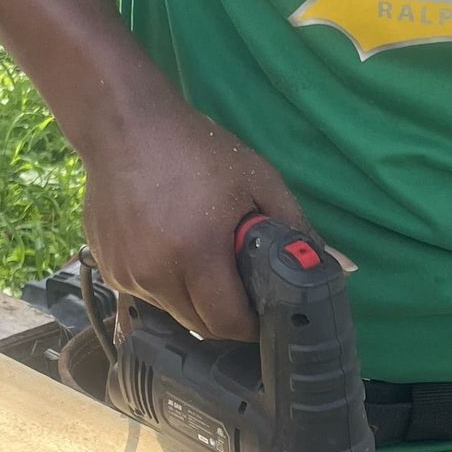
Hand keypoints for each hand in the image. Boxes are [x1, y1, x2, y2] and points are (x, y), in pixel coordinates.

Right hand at [82, 93, 304, 341]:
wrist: (124, 126)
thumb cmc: (196, 150)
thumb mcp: (257, 180)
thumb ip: (296, 228)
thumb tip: (343, 267)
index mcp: (196, 251)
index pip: (228, 323)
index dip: (252, 325)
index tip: (264, 313)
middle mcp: (155, 272)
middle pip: (200, 326)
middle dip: (226, 316)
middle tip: (240, 289)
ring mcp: (126, 273)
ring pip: (173, 313)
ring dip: (194, 300)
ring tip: (203, 259)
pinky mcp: (108, 269)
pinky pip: (147, 295)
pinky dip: (166, 285)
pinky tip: (171, 248)